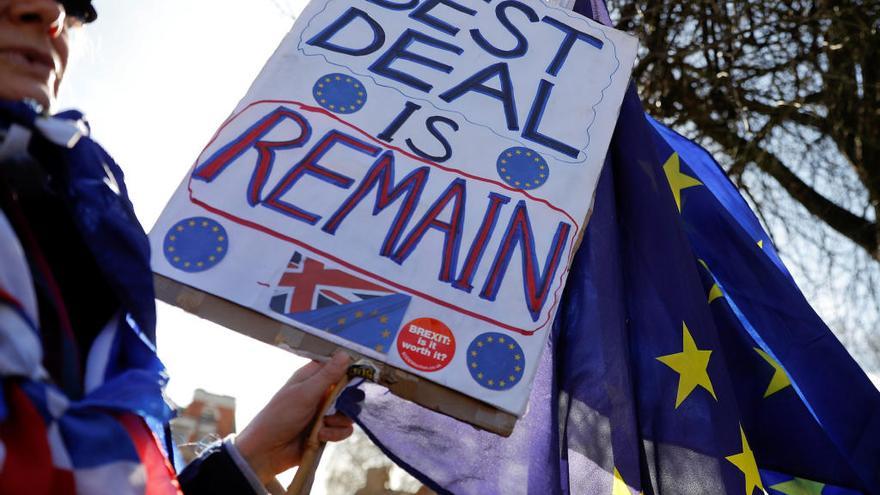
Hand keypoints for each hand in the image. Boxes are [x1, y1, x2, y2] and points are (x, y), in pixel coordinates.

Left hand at [235, 352, 354, 484]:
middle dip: (347, 401)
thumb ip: (327, 375)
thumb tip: (345, 354)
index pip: (337, 366)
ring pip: (348, 412)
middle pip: (348, 390)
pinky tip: (321, 436)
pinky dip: (335, 433)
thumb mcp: (305, 393)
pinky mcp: (327, 431)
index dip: (349, 370)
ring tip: (322, 426)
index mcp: (312, 377)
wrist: (267, 451)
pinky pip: (344, 429)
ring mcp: (324, 412)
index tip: (359, 375)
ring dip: (338, 420)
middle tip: (339, 405)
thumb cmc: (280, 416)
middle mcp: (320, 392)